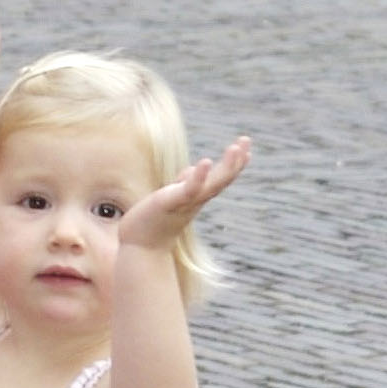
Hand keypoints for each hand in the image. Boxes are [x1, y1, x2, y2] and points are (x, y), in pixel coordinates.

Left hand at [120, 137, 250, 252]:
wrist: (140, 248)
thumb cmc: (153, 223)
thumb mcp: (170, 198)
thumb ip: (182, 184)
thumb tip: (192, 169)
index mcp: (196, 197)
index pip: (219, 178)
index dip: (233, 164)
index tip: (246, 148)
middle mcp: (195, 200)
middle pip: (222, 179)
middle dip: (235, 161)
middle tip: (247, 139)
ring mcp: (185, 203)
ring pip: (212, 184)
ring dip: (226, 167)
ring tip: (236, 147)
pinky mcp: (170, 203)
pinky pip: (188, 190)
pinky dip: (199, 177)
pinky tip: (205, 162)